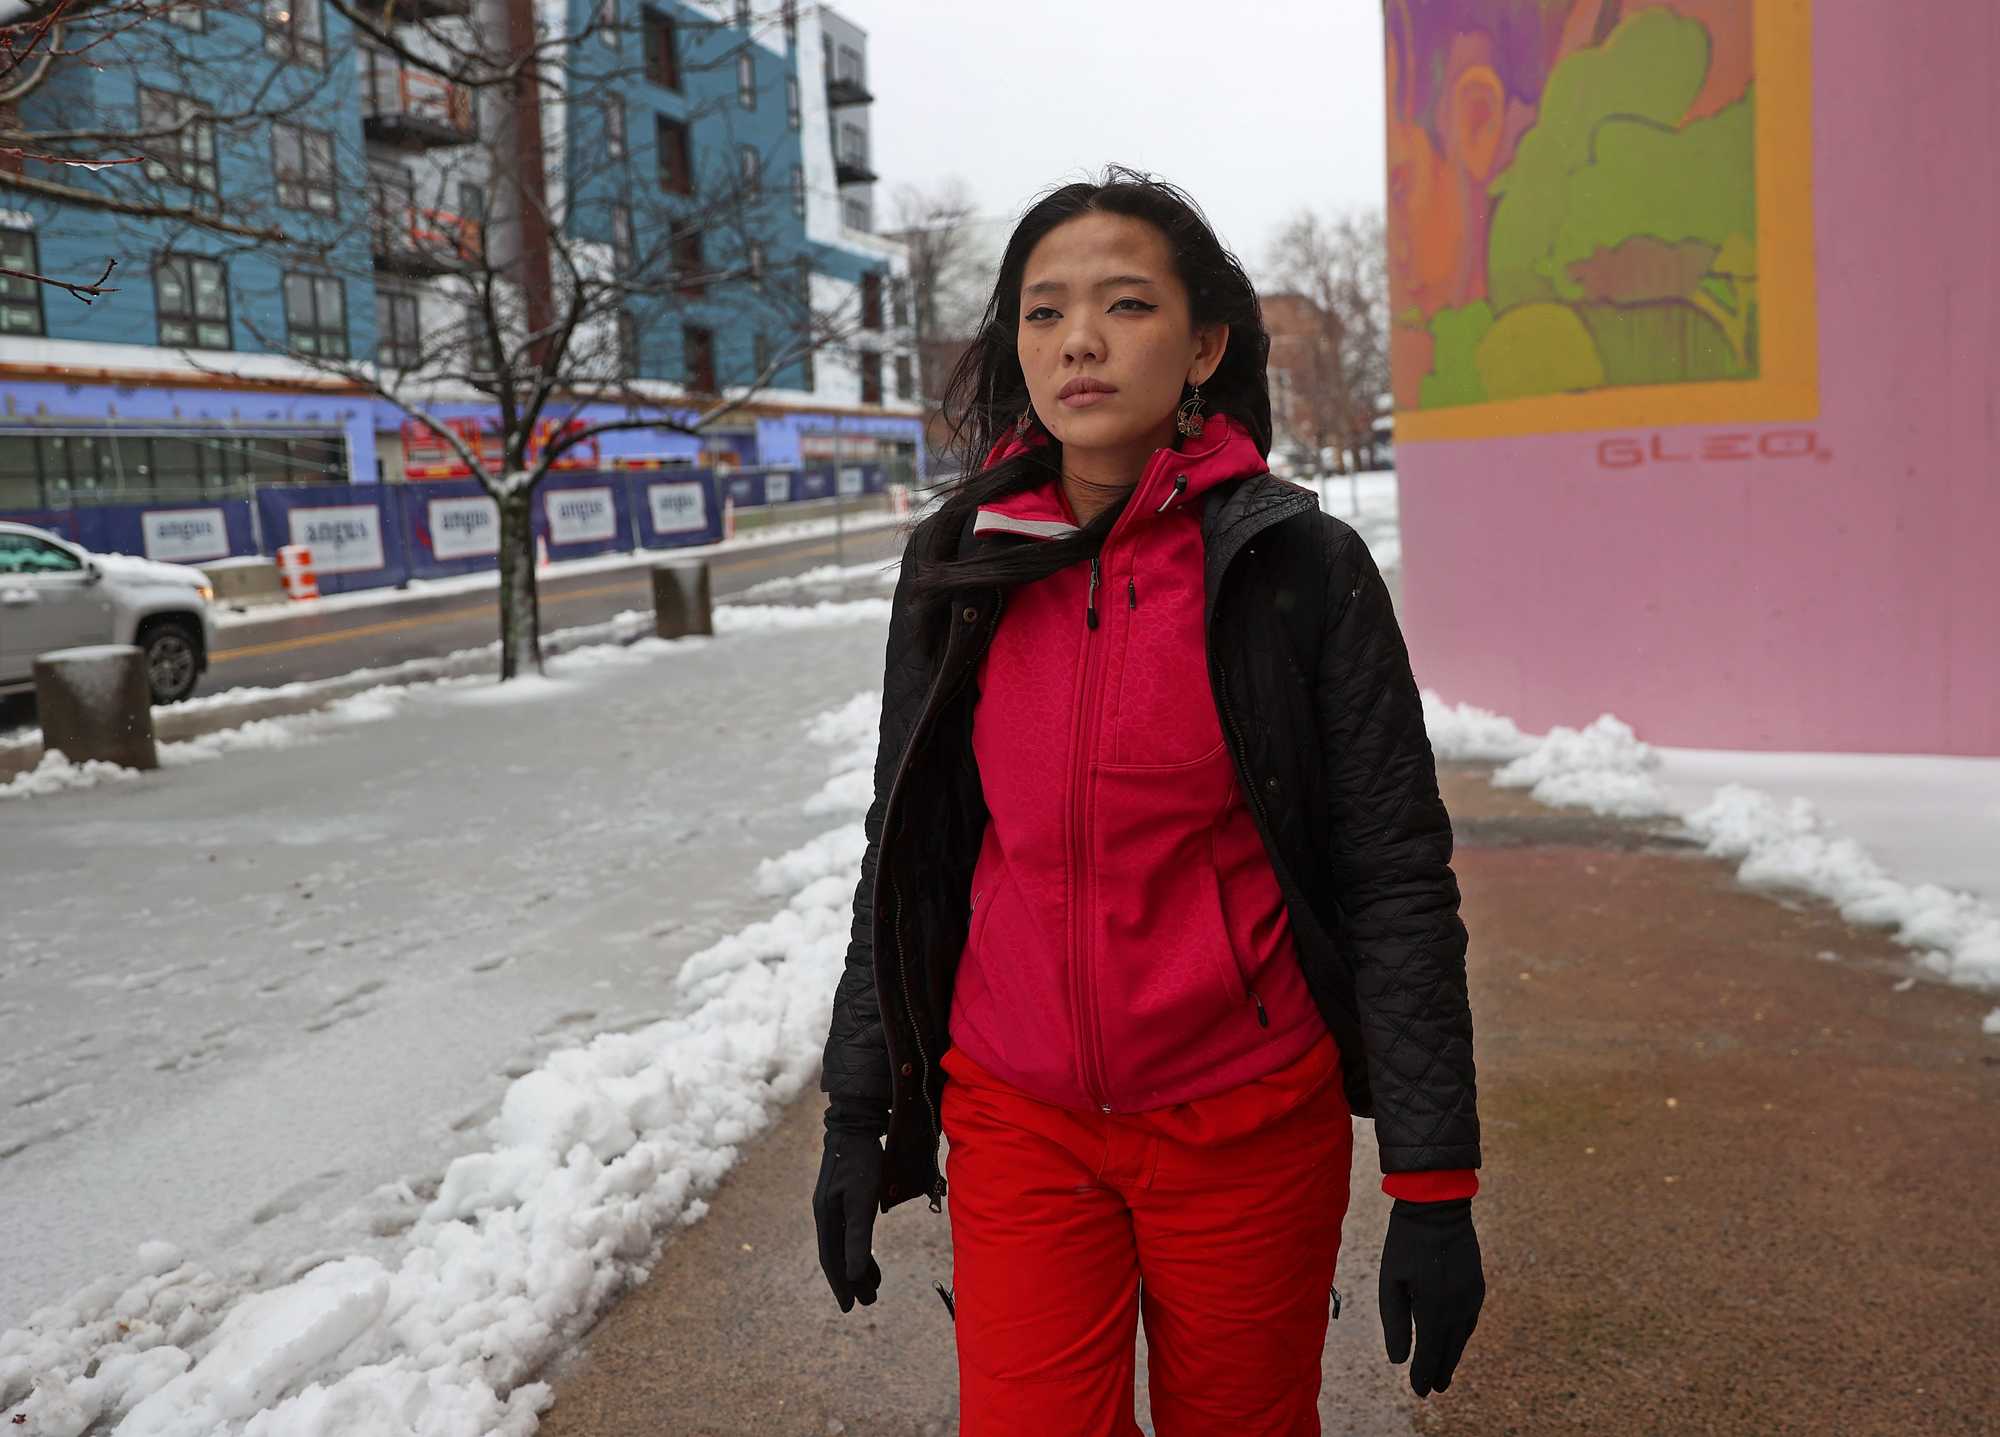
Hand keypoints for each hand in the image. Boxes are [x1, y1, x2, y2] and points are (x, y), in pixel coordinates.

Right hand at [812, 1129, 883, 1311]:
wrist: (856, 1126)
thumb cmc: (860, 1162)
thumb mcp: (862, 1201)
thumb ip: (859, 1237)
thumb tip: (855, 1274)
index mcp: (825, 1217)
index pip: (832, 1259)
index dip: (841, 1284)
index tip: (849, 1307)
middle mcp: (826, 1214)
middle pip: (838, 1255)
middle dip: (852, 1280)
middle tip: (867, 1302)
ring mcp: (834, 1205)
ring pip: (846, 1244)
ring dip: (859, 1266)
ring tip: (873, 1287)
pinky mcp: (845, 1197)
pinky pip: (851, 1231)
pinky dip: (861, 1247)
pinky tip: (870, 1256)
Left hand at [1379, 1197, 1483, 1396]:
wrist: (1437, 1208)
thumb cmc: (1405, 1244)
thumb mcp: (1390, 1282)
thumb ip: (1393, 1322)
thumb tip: (1398, 1360)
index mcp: (1434, 1309)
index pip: (1429, 1353)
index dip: (1423, 1374)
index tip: (1419, 1391)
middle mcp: (1458, 1308)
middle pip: (1448, 1350)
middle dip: (1439, 1371)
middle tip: (1432, 1389)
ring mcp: (1471, 1297)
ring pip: (1462, 1337)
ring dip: (1452, 1356)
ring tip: (1443, 1373)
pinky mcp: (1477, 1286)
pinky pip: (1469, 1320)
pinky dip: (1460, 1335)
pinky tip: (1453, 1340)